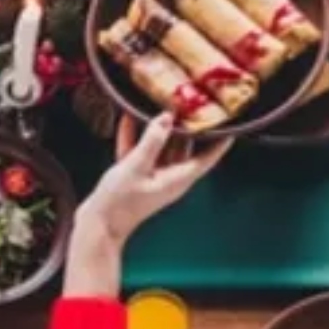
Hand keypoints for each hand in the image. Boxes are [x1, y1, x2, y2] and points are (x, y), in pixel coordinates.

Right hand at [65, 111, 230, 296]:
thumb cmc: (119, 202)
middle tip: (190, 102)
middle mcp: (170, 177)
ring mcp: (153, 176)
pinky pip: (141, 152)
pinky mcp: (136, 175)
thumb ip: (152, 140)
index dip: (220, 141)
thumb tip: (167, 117)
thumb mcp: (136, 166)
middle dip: (187, 126)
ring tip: (160, 104)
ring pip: (162, 147)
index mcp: (177, 179)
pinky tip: (129, 118)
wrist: (97, 226)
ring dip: (159, 129)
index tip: (230, 123)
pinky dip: (136, 137)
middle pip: (185, 148)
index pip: (207, 158)